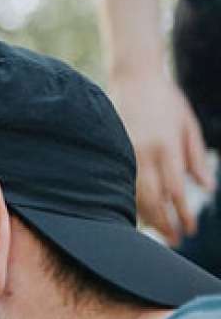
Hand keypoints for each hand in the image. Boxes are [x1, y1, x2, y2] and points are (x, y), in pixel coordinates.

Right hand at [110, 71, 214, 244]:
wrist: (135, 77)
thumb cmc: (167, 100)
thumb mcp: (189, 125)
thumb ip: (196, 158)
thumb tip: (206, 188)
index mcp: (166, 147)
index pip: (175, 191)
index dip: (182, 214)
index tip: (189, 230)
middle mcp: (144, 154)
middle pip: (153, 200)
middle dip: (164, 223)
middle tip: (174, 241)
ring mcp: (125, 154)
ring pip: (134, 196)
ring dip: (146, 218)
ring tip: (158, 233)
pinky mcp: (113, 153)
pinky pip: (121, 186)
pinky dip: (130, 203)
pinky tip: (137, 215)